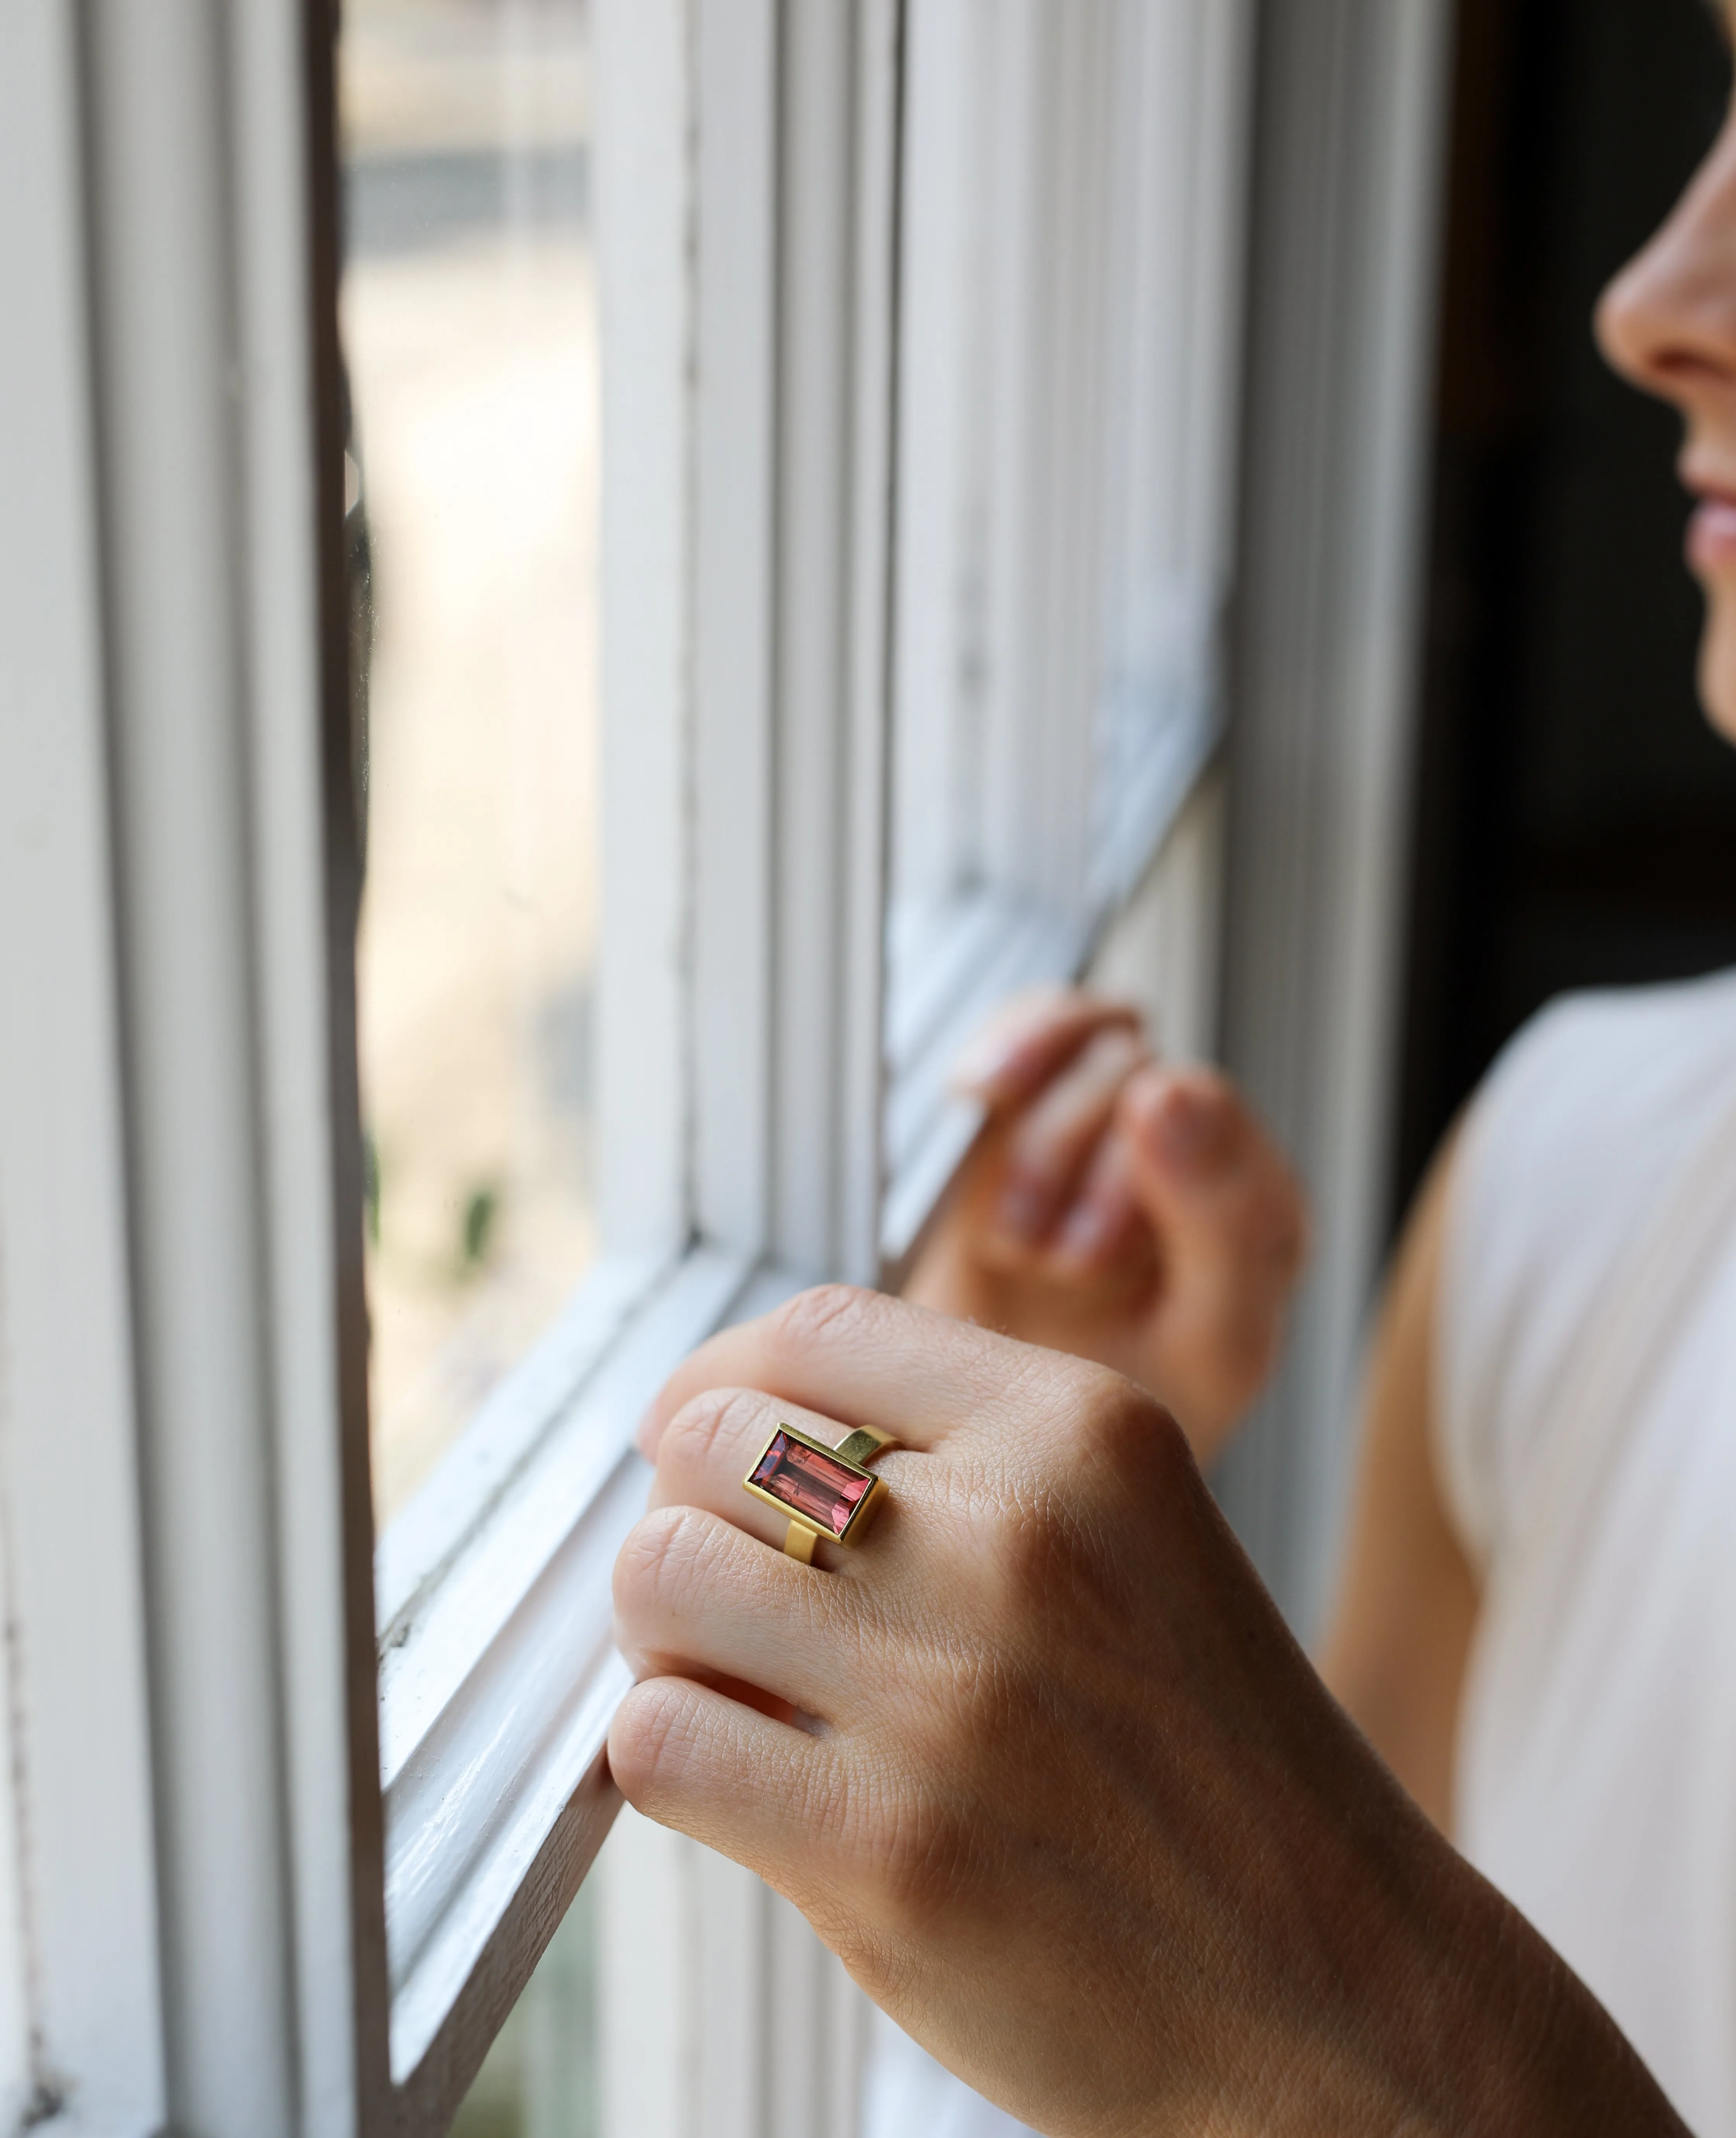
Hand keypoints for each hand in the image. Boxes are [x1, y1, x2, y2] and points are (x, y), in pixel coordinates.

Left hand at [613, 1288, 1680, 2137]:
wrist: (1335, 1996)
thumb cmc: (1210, 1767)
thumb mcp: (1130, 1542)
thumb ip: (958, 1465)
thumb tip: (731, 1425)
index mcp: (1084, 1433)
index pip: (814, 1329)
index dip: (720, 1382)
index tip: (699, 1439)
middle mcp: (1014, 1536)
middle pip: (712, 1442)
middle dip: (688, 1510)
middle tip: (724, 1588)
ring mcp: (946, 1696)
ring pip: (659, 1574)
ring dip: (665, 1632)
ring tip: (726, 1679)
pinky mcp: (886, 1855)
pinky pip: (656, 1739)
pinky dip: (666, 1753)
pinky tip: (737, 1777)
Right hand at [904, 991, 1306, 1464]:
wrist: (1021, 1460)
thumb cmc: (1134, 1420)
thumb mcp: (1212, 1346)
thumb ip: (1223, 1224)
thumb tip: (1171, 1088)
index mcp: (1254, 1200)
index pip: (1213, 1118)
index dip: (1136, 1176)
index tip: (1080, 1257)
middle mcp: (1186, 1149)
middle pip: (1139, 1073)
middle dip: (1075, 1170)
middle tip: (1049, 1269)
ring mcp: (1102, 1121)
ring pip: (1084, 1038)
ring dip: (1033, 1141)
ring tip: (1012, 1242)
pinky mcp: (1024, 1114)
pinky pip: (1025, 1029)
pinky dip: (1002, 1054)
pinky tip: (976, 1095)